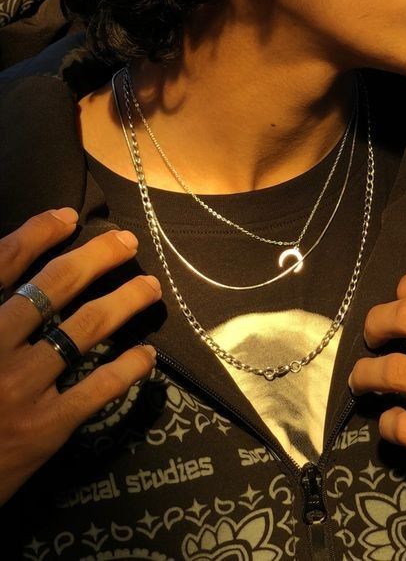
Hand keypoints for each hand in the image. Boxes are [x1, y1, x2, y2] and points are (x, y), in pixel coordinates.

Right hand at [0, 208, 160, 505]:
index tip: (67, 216)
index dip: (37, 233)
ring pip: (85, 329)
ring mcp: (20, 389)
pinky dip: (129, 367)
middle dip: (97, 256)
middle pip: (55, 285)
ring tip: (149, 286)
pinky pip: (98, 388)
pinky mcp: (43, 430)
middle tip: (126, 242)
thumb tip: (13, 276)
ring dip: (124, 301)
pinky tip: (147, 354)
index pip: (2, 263)